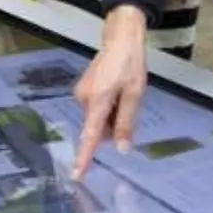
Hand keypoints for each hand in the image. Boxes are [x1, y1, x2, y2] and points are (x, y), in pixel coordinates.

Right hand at [72, 5, 147, 179]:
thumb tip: (122, 149)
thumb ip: (126, 122)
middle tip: (129, 103)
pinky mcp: (83, 90)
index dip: (84, 157)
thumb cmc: (130, 63)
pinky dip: (107, 107)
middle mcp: (84, 99)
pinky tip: (116, 90)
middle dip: (113, 126)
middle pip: (98, 128)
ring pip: (98, 119)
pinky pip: (96, 109)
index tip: (76, 175)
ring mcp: (81, 94)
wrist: (119, 37)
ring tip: (123, 92)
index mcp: (98, 100)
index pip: (90, 136)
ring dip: (111, 115)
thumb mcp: (135, 93)